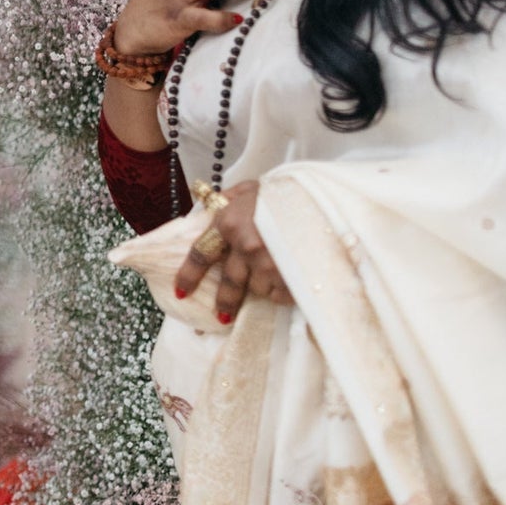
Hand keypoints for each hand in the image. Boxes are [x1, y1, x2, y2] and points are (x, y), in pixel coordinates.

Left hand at [172, 179, 291, 319]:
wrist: (324, 200)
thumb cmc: (286, 191)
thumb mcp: (252, 188)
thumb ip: (230, 199)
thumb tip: (212, 204)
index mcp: (229, 224)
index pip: (200, 254)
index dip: (188, 276)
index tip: (180, 291)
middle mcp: (244, 246)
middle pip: (230, 283)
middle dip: (225, 302)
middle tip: (222, 316)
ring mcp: (268, 264)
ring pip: (258, 289)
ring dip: (265, 284)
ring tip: (278, 271)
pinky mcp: (290, 277)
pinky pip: (280, 295)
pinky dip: (284, 290)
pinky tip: (292, 277)